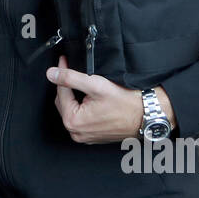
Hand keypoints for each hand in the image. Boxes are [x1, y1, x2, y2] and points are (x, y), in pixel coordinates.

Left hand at [46, 54, 175, 143]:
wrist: (146, 116)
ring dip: (74, 96)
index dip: (61, 72)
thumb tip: (52, 74)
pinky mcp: (93, 136)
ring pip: (71, 110)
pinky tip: (90, 98)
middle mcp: (76, 133)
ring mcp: (85, 137)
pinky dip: (82, 107)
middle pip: (63, 102)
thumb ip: (71, 78)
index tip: (63, 60)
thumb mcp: (96, 85)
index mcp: (73, 121)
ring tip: (83, 83)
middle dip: (66, 85)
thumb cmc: (126, 104)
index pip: (60, 91)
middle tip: (72, 69)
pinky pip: (81, 119)